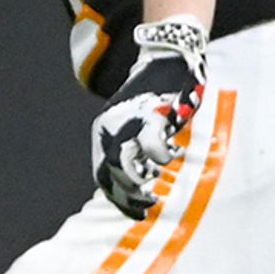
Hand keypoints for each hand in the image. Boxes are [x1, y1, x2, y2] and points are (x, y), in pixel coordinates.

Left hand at [90, 19, 208, 220]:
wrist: (165, 60)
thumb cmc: (151, 98)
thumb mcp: (131, 122)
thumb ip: (130, 148)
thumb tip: (136, 182)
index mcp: (102, 133)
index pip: (103, 175)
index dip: (119, 197)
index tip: (136, 212)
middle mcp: (111, 128)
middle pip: (113, 172)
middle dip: (130, 194)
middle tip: (149, 204)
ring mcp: (130, 122)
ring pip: (128, 162)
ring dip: (144, 177)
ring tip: (157, 176)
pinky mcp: (152, 116)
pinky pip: (154, 145)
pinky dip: (162, 156)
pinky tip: (171, 156)